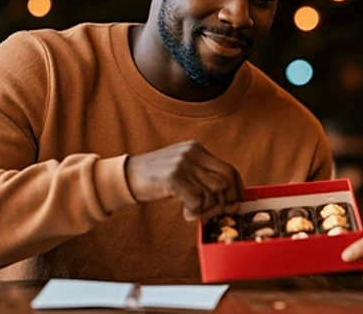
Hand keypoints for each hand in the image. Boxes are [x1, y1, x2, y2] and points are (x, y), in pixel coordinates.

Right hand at [124, 141, 243, 220]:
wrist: (126, 176)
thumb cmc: (155, 178)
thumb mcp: (182, 170)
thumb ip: (202, 178)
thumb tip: (228, 199)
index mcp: (197, 149)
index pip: (229, 169)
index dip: (237, 190)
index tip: (236, 203)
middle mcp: (192, 153)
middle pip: (225, 181)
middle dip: (226, 202)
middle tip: (218, 213)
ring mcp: (183, 164)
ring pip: (212, 192)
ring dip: (207, 209)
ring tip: (195, 212)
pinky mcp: (173, 178)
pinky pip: (197, 200)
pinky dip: (195, 212)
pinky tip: (186, 213)